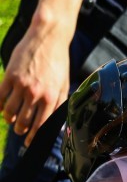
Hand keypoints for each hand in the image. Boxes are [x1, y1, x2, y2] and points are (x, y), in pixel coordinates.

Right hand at [0, 23, 70, 144]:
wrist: (48, 38)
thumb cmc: (58, 63)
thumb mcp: (64, 85)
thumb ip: (59, 104)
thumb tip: (55, 122)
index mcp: (51, 98)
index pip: (40, 125)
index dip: (33, 137)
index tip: (28, 143)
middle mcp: (35, 94)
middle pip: (23, 121)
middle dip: (20, 130)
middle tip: (18, 130)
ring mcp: (21, 85)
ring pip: (10, 111)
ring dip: (8, 118)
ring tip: (10, 119)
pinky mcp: (10, 75)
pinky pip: (0, 96)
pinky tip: (0, 107)